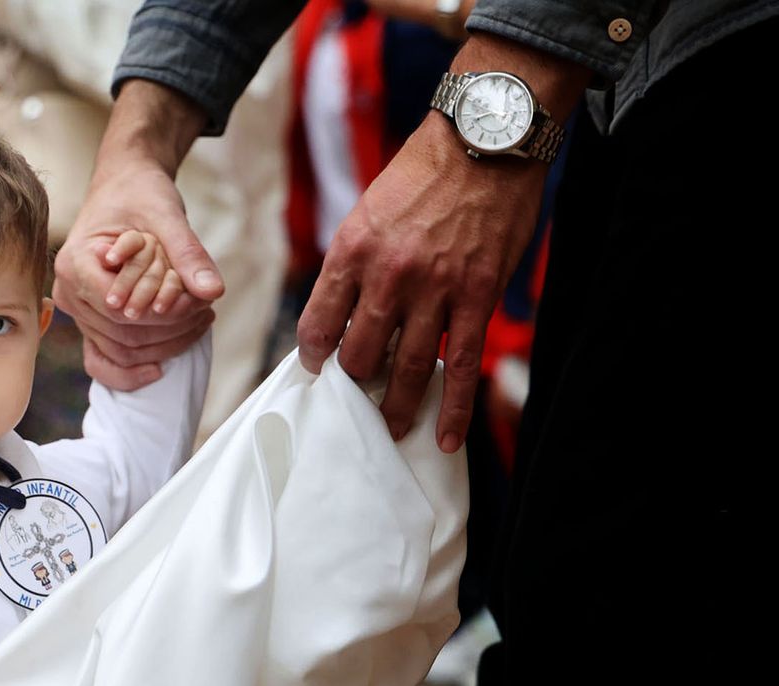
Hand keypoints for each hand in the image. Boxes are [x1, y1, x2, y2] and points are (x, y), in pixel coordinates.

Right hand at [53, 81, 219, 390]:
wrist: (124, 187)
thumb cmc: (138, 194)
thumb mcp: (166, 215)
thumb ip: (188, 253)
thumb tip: (212, 291)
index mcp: (76, 263)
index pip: (119, 309)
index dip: (160, 314)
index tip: (197, 306)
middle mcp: (69, 292)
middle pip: (122, 335)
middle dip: (170, 330)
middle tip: (206, 313)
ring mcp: (77, 311)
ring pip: (120, 351)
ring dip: (163, 345)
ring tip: (198, 321)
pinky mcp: (90, 320)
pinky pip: (104, 360)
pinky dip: (133, 370)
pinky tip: (162, 365)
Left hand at [297, 34, 586, 451]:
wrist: (484, 139)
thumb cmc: (422, 175)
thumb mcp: (366, 212)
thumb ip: (353, 264)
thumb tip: (340, 312)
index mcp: (350, 251)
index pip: (317, 324)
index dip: (313, 357)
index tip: (317, 371)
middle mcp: (387, 274)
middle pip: (359, 354)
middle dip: (355, 384)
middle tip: (356, 402)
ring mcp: (434, 289)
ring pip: (408, 367)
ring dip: (397, 406)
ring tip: (390, 429)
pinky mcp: (478, 296)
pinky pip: (463, 364)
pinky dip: (454, 407)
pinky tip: (444, 435)